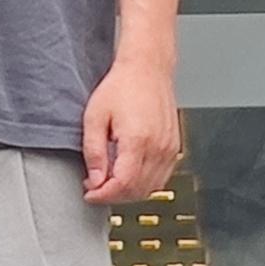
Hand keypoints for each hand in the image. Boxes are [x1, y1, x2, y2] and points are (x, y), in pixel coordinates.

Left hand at [80, 57, 182, 205]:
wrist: (148, 69)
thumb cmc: (122, 86)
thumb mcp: (95, 117)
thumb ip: (94, 152)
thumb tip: (95, 180)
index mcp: (138, 140)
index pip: (123, 184)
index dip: (103, 195)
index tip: (89, 193)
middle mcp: (159, 147)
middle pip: (138, 190)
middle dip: (114, 196)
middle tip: (95, 188)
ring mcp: (170, 148)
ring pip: (152, 187)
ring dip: (129, 192)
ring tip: (109, 182)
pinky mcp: (175, 147)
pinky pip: (162, 177)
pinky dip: (144, 183)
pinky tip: (128, 175)